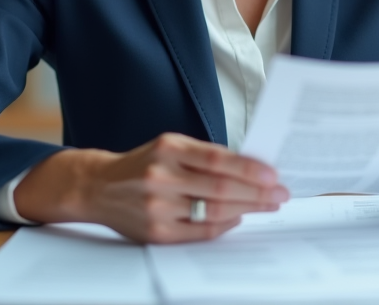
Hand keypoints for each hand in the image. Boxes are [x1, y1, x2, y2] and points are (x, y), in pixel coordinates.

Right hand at [14, 132, 288, 242]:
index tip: (273, 174)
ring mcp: (157, 207)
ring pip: (213, 211)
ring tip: (267, 205)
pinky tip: (239, 217)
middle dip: (257, 192)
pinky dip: (224, 225)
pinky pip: (199, 232)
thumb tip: (250, 168)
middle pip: (220, 187)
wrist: (98, 187)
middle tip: (280, 193)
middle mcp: (161, 176)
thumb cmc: (142, 164)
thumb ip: (204, 156)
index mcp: (167, 149)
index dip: (250, 168)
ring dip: (246, 209)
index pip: (218, 159)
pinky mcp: (156, 232)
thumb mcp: (169, 146)